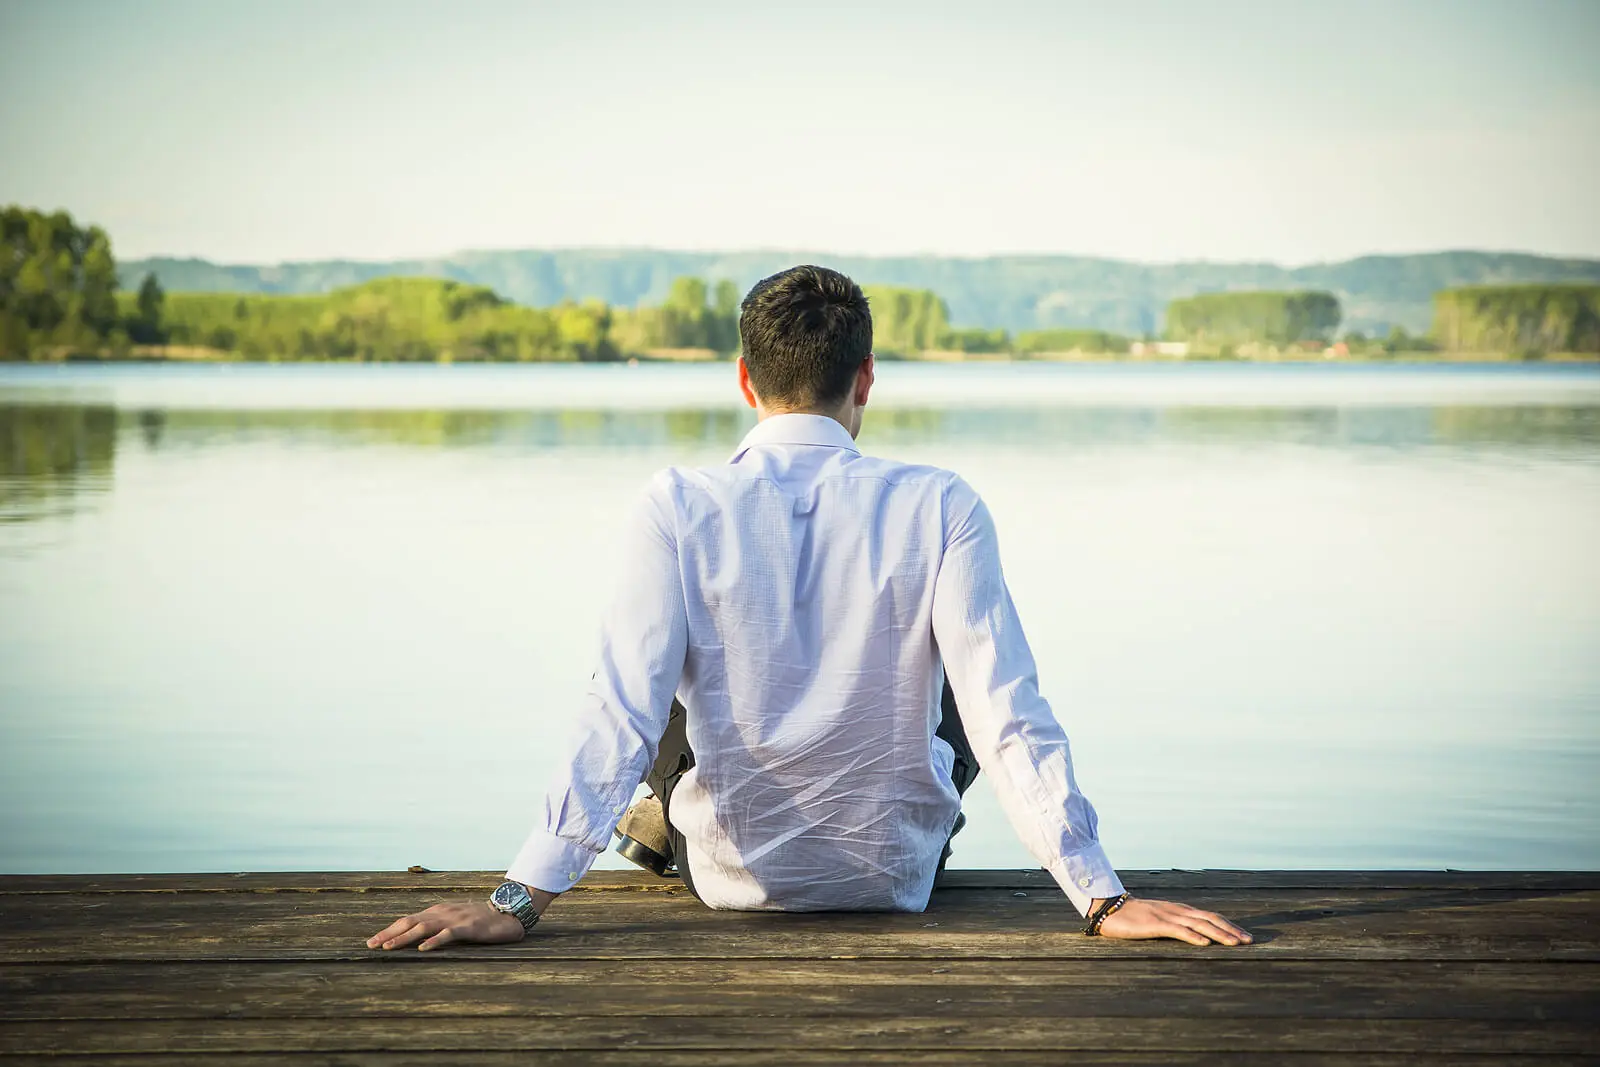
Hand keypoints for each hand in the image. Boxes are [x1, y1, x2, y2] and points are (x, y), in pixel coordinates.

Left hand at [366, 898, 527, 951]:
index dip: (389, 930)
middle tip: (370, 945)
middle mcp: (441, 912)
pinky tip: (423, 948)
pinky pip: (448, 934)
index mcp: (436, 911)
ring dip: (404, 937)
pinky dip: (434, 941)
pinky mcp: (467, 927)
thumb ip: (436, 925)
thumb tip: (415, 936)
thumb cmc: (479, 919)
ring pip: (423, 927)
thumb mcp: (453, 920)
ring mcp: (454, 918)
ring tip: (389, 947)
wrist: (507, 912)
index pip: (408, 920)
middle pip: (410, 921)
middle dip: (389, 933)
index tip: (372, 942)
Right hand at [1094, 897, 1251, 945]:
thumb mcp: (1158, 920)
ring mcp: (1167, 916)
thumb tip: (1194, 936)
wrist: (1109, 908)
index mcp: (1179, 910)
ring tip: (1235, 943)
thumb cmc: (1133, 917)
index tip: (1244, 936)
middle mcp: (1177, 911)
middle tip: (1249, 941)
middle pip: (1210, 918)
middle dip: (1231, 929)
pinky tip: (1204, 943)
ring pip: (1199, 924)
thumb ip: (1175, 925)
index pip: (1210, 916)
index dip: (1228, 925)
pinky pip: (1178, 930)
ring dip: (1219, 934)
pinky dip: (1193, 936)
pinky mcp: (1155, 924)